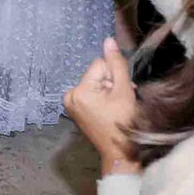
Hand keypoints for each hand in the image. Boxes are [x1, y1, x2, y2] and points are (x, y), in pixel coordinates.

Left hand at [65, 38, 140, 174]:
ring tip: (118, 107)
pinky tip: (111, 110)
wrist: (121, 154)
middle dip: (111, 84)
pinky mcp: (76, 110)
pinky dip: (103, 99)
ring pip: (96, 83)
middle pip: (97, 74)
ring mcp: (71, 104)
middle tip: (122, 101)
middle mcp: (69, 95)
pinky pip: (91, 94)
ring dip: (109, 91)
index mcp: (78, 91)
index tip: (122, 91)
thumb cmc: (124, 123)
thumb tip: (108, 40)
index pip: (100, 65)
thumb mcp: (123, 91)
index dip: (114, 76)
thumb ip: (117, 65)